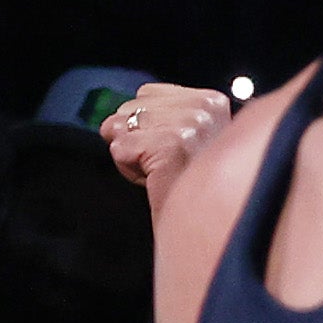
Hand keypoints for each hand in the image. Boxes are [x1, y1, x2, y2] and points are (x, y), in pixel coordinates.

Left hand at [100, 80, 231, 203]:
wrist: (203, 229)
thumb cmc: (191, 189)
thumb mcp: (184, 139)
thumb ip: (158, 118)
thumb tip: (111, 120)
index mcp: (211, 100)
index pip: (147, 92)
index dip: (146, 125)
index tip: (169, 150)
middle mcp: (204, 107)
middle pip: (131, 106)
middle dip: (136, 138)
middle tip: (164, 166)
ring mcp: (191, 124)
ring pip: (122, 127)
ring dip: (131, 155)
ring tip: (160, 173)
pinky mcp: (172, 145)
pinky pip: (120, 148)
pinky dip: (127, 169)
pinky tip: (153, 180)